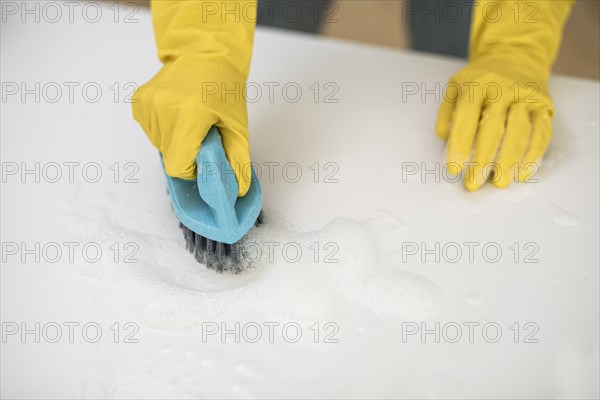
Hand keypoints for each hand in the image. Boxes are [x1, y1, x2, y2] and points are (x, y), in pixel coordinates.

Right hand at [132, 54, 251, 195]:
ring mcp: (149, 104)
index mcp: (190, 114)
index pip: (177, 165)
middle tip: (201, 133)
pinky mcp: (139, 101)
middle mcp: (164, 108)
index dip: (190, 169)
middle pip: (168, 156)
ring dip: (174, 140)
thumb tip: (238, 189)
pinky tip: (177, 113)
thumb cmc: (224, 88)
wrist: (205, 53)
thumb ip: (238, 160)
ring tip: (190, 119)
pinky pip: (150, 131)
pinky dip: (163, 129)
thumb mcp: (237, 126)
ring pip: (158, 144)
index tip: (201, 157)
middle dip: (185, 152)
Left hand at [434, 0, 571, 191]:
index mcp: (477, 84)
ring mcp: (526, 96)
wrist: (514, 55)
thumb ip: (446, 113)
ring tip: (500, 183)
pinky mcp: (544, 105)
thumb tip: (444, 139)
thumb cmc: (479, 79)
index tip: (454, 169)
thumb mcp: (455, 87)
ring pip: (519, 131)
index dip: (459, 145)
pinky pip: (540, 132)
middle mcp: (503, 88)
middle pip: (493, 127)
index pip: (466, 117)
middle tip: (474, 183)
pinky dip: (533, 155)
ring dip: (509, 160)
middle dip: (483, 159)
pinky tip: (522, 172)